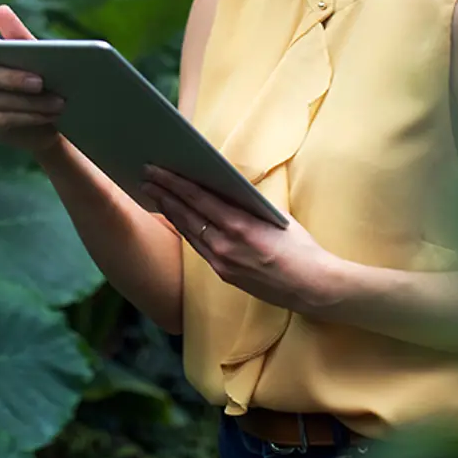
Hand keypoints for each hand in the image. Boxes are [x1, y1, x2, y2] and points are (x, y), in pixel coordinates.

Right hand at [0, 5, 63, 154]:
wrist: (54, 116)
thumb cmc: (46, 79)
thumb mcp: (41, 58)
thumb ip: (21, 37)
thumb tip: (1, 10)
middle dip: (12, 78)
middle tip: (41, 82)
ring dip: (27, 102)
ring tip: (57, 103)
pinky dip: (26, 117)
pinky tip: (46, 116)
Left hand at [140, 165, 347, 314]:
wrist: (312, 288)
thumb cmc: (300, 248)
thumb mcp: (275, 217)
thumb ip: (246, 205)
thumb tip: (223, 187)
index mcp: (239, 226)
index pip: (198, 198)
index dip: (174, 182)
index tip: (156, 170)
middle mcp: (225, 245)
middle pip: (186, 214)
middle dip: (163, 193)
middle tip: (145, 177)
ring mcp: (222, 262)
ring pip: (189, 231)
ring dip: (170, 211)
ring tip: (154, 194)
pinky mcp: (224, 274)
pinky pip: (199, 247)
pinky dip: (186, 230)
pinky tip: (178, 219)